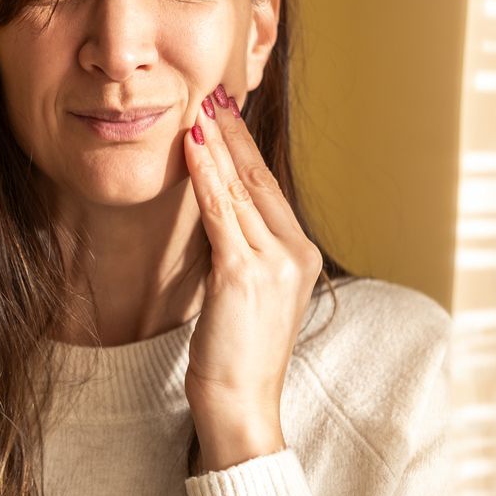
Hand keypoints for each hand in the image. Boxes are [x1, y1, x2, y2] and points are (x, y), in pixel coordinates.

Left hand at [181, 84, 323, 471]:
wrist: (242, 404)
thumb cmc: (237, 352)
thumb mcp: (248, 291)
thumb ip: (241, 248)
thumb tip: (218, 207)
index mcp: (302, 255)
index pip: (270, 188)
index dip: (246, 147)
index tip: (227, 113)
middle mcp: (296, 252)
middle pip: (259, 178)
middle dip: (234, 132)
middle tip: (214, 92)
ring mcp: (274, 263)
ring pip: (241, 188)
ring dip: (217, 144)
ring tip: (200, 107)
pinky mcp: (244, 275)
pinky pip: (221, 213)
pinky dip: (207, 176)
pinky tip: (193, 148)